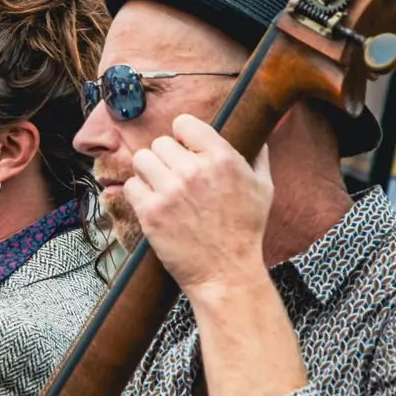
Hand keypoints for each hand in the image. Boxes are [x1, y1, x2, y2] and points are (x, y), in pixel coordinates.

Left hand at [121, 113, 272, 298]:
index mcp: (222, 158)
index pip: (184, 124)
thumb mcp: (263, 188)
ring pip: (142, 160)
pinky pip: (131, 186)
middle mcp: (194, 171)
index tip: (185, 150)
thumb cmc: (246, 231)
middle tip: (174, 176)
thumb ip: (257, 156)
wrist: (226, 272)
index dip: (182, 136)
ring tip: (160, 188)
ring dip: (148, 173)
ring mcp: (170, 191)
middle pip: (160, 143)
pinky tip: (153, 205)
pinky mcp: (151, 212)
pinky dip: (138, 194)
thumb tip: (257, 135)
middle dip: (166, 158)